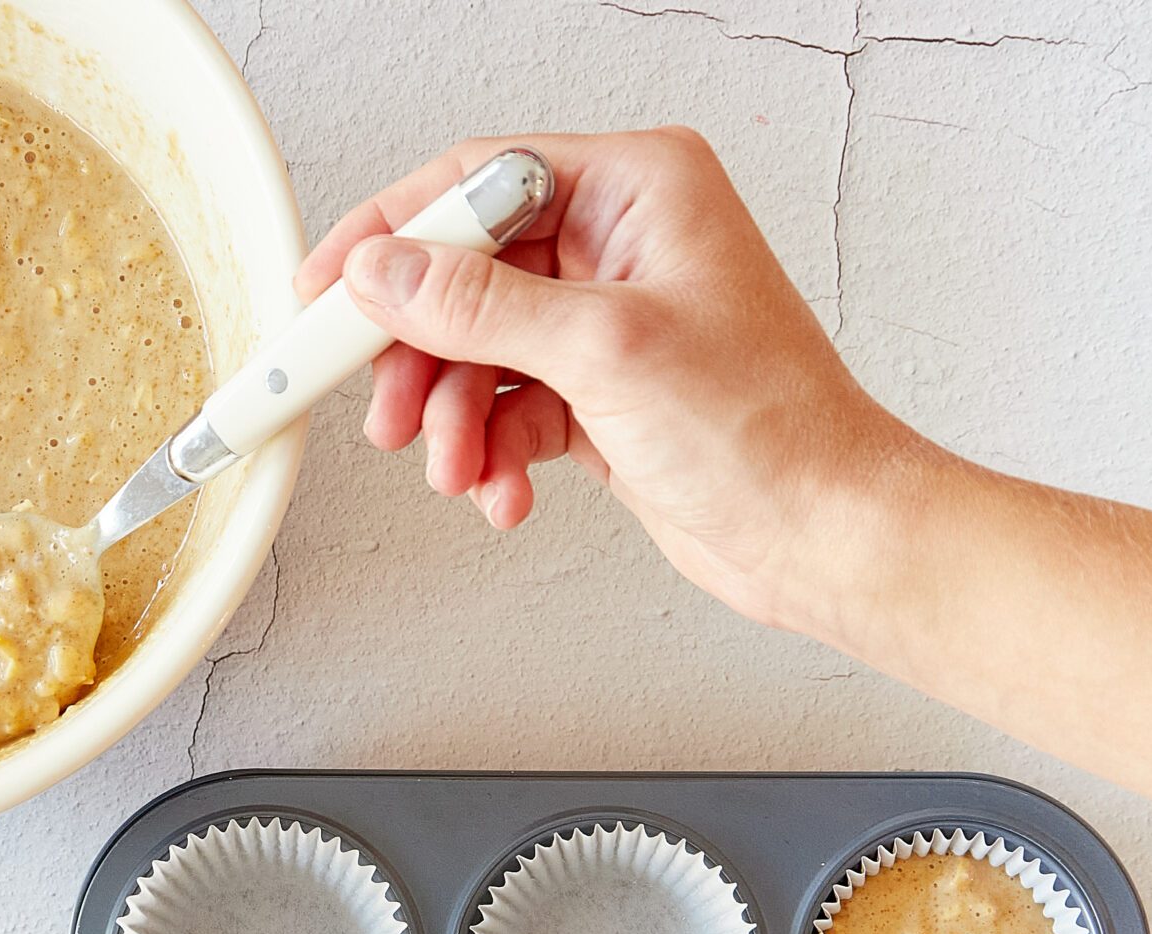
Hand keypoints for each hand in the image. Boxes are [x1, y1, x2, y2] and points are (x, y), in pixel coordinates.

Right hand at [296, 128, 927, 638]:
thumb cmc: (772, 432)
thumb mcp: (607, 352)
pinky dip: (492, 450)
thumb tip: (386, 272)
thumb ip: (479, 307)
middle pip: (465, 272)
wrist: (824, 536)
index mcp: (641, 187)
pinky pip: (509, 406)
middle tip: (382, 407)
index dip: (392, 234)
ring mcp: (612, 321)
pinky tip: (502, 490)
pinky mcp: (604, 393)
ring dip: (452, 416)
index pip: (478, 179)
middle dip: (420, 351)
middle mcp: (623, 242)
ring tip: (456, 467)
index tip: (328, 289)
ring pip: (478, 349)